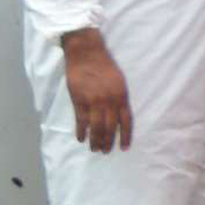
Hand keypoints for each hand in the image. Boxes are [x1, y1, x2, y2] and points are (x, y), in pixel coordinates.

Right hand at [62, 28, 132, 152]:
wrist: (86, 53)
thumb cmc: (103, 65)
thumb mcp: (118, 81)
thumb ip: (118, 98)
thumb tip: (117, 114)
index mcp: (121, 95)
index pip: (126, 121)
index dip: (125, 136)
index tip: (124, 148)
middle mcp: (109, 101)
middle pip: (110, 127)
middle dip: (108, 141)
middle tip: (105, 151)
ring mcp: (93, 101)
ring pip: (96, 127)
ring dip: (95, 140)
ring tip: (94, 149)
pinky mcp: (79, 100)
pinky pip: (81, 120)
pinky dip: (81, 131)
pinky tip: (81, 139)